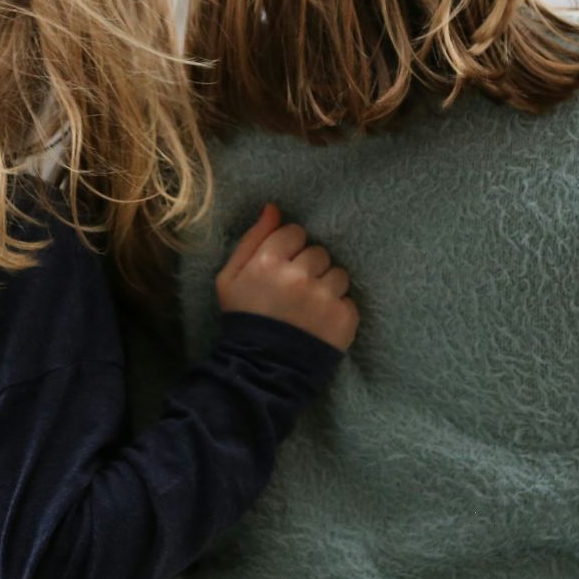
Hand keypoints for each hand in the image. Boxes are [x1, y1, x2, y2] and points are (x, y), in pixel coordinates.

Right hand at [215, 204, 358, 350]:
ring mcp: (324, 298)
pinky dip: (338, 310)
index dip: (289, 250)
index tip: (282, 268)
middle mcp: (299, 277)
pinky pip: (349, 299)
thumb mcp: (229, 278)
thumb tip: (273, 208)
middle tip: (294, 292)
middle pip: (318, 252)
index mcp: (268, 263)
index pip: (294, 232)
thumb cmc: (243, 319)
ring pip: (338, 273)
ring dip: (327, 286)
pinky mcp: (344, 318)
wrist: (261, 370)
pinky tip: (320, 323)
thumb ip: (252, 239)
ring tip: (309, 308)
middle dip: (308, 268)